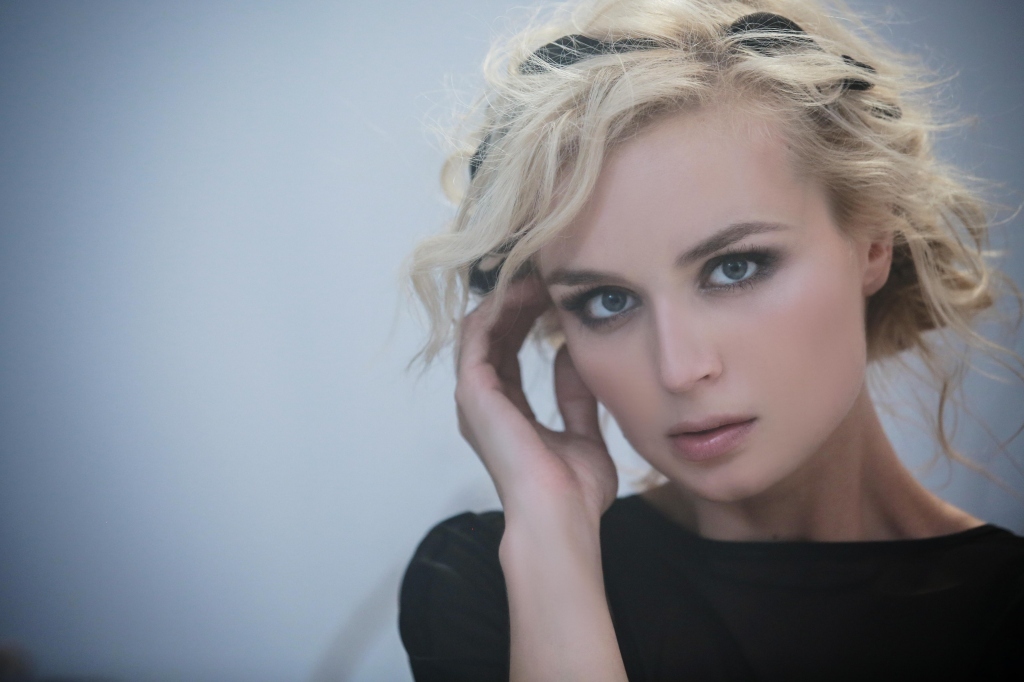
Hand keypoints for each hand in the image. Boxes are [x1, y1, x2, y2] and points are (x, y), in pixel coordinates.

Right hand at [455, 275, 617, 520]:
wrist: (560, 516)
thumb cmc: (574, 492)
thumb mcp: (584, 436)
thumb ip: (576, 398)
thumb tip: (574, 355)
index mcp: (506, 414)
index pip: (510, 352)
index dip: (529, 320)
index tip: (554, 295)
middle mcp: (483, 403)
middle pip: (494, 336)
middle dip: (517, 302)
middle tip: (543, 273)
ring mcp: (474, 398)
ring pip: (482, 329)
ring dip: (507, 299)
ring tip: (535, 275)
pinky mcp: (473, 392)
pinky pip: (478, 335)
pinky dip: (498, 308)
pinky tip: (523, 290)